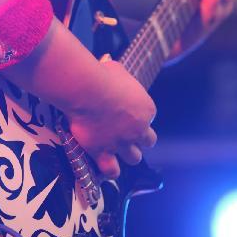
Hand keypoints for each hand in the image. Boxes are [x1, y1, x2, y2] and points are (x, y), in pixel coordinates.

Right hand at [65, 60, 156, 178]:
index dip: (137, 118)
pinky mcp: (104, 152)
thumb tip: (109, 65)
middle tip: (124, 134)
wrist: (87, 90)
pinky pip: (112, 171)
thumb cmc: (102, 76)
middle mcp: (138, 129)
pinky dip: (108, 169)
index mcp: (147, 109)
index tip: (126, 114)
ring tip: (114, 150)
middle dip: (138, 139)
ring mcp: (122, 143)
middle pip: (147, 142)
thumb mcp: (117, 70)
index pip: (149, 119)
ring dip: (126, 155)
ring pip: (134, 159)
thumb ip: (119, 77)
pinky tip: (102, 163)